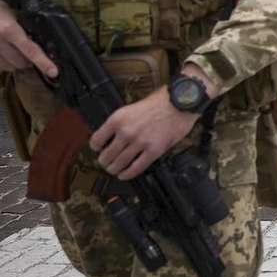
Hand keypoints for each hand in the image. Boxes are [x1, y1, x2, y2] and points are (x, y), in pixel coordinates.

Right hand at [0, 0, 58, 76]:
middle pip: (20, 63)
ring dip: (12, 62)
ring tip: (8, 48)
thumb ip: (27, 31)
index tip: (53, 72)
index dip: (43, 63)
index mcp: (8, 29)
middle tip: (23, 50)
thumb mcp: (17, 15)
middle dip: (25, 59)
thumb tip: (44, 48)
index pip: (30, 51)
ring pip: (7, 67)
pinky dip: (0, 63)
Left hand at [90, 74, 210, 179]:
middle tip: (106, 162)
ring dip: (114, 169)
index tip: (99, 149)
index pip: (96, 140)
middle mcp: (126, 132)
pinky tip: (124, 175)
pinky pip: (136, 168)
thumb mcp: (133, 107)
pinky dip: (128, 174)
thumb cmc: (161, 101)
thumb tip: (113, 136)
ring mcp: (140, 142)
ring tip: (114, 169)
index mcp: (118, 119)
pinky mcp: (154, 151)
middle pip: (106, 155)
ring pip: (118, 164)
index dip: (96, 147)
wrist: (180, 102)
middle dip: (104, 161)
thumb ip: (122, 122)